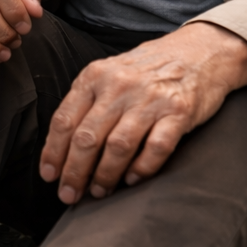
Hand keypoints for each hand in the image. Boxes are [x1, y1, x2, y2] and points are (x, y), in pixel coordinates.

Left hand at [39, 23, 246, 204]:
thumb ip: (88, 102)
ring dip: (105, 176)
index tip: (48, 175)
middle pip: (87, 137)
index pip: (65, 119)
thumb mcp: (110, 72)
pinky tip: (132, 179)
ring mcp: (149, 98)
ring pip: (118, 146)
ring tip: (99, 191)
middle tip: (69, 195)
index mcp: (96, 75)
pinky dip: (141, 169)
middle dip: (74, 172)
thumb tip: (63, 147)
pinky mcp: (178, 111)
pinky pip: (155, 148)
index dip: (53, 152)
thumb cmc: (147, 69)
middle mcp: (119, 85)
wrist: (197, 51)